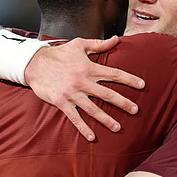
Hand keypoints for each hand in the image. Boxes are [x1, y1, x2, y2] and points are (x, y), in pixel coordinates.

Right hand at [24, 36, 144, 140]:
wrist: (35, 63)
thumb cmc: (58, 53)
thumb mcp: (79, 45)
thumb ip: (99, 44)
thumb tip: (116, 39)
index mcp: (89, 67)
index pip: (114, 74)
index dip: (129, 79)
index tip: (142, 85)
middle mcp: (83, 82)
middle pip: (107, 94)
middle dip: (123, 103)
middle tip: (135, 110)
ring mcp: (72, 94)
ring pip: (93, 109)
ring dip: (106, 119)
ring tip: (118, 127)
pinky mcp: (62, 102)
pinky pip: (74, 117)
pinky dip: (83, 128)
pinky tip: (92, 137)